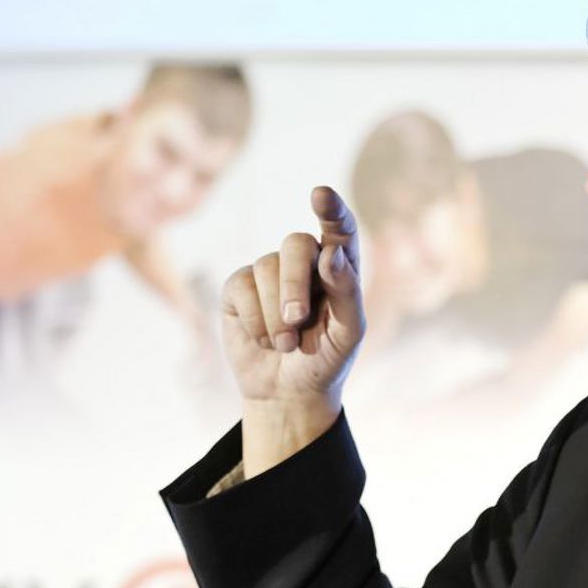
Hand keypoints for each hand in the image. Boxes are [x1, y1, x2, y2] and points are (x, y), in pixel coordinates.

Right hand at [219, 186, 365, 411]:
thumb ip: (347, 292)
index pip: (340, 229)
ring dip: (276, 315)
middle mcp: (304, 262)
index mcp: (339, 267)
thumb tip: (330, 253)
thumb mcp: (348, 333)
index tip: (321, 195)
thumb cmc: (326, 359)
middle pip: (295, 244)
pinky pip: (241, 287)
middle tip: (296, 319)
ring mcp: (269, 271)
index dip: (332, 210)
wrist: (288, 392)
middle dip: (294, 283)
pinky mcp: (239, 287)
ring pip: (266, 267)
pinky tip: (265, 340)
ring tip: (286, 344)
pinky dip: (255, 322)